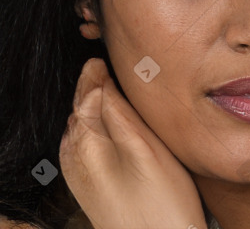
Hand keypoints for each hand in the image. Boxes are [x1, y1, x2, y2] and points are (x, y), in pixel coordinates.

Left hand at [59, 58, 207, 228]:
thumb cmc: (161, 203)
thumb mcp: (146, 149)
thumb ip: (121, 114)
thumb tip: (104, 83)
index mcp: (86, 144)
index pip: (85, 96)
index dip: (95, 74)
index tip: (103, 58)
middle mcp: (76, 158)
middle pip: (81, 110)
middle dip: (91, 86)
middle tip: (105, 65)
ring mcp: (81, 173)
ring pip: (82, 126)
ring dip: (92, 104)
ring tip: (106, 85)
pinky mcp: (90, 183)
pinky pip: (85, 142)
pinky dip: (93, 124)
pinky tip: (107, 121)